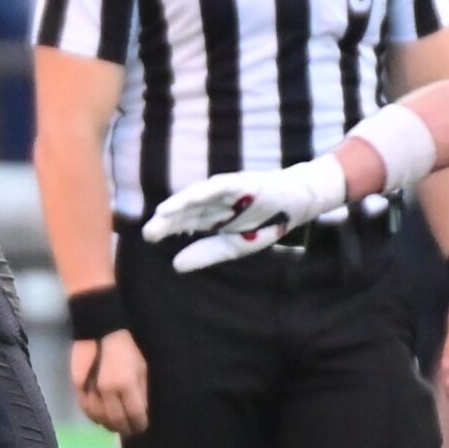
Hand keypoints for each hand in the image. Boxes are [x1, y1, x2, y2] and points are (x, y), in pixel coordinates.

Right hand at [72, 331, 148, 435]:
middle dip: (124, 429)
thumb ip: (141, 391)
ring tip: (115, 427)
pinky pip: (85, 409)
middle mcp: (108, 391)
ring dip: (108, 425)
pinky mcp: (78, 387)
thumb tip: (141, 411)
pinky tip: (99, 419)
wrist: (100, 331)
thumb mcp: (141, 368)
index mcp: (126, 385)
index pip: (134, 415)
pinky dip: (93, 417)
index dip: (139, 425)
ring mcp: (91, 390)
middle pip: (116, 420)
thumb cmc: (127, 348)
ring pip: (99, 418)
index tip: (142, 428)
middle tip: (129, 432)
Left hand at [143, 155, 348, 255]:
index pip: (186, 223)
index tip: (149, 237)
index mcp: (213, 216)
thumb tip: (175, 265)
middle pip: (188, 211)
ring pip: (199, 197)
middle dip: (169, 220)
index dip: (168, 229)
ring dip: (181, 205)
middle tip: (149, 232)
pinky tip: (189, 199)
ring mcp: (227, 190)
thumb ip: (207, 253)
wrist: (300, 202)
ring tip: (162, 214)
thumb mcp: (236, 245)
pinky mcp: (243, 182)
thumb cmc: (268, 221)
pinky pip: (219, 187)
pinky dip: (203, 192)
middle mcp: (215, 202)